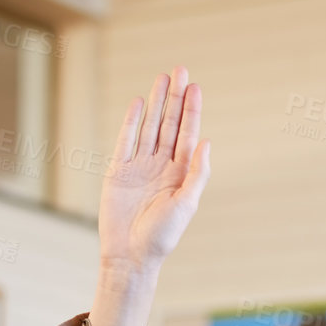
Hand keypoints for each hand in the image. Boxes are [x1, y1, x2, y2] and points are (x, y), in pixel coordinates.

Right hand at [88, 66, 210, 325]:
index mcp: (180, 174)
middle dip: (175, 98)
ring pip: (149, 127)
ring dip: (156, 103)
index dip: (191, 111)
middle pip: (169, 125)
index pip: (187, 135)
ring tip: (162, 78)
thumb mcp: (186, 205)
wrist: (130, 255)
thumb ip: (197, 174)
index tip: (195, 87)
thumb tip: (206, 142)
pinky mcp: (118, 171)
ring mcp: (139, 166)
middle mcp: (161, 166)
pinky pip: (126, 140)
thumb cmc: (161, 236)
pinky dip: (132, 122)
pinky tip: (139, 103)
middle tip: (180, 70)